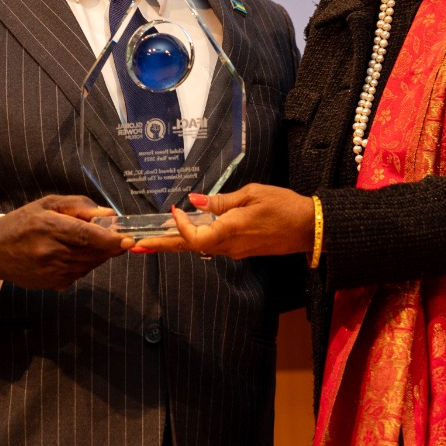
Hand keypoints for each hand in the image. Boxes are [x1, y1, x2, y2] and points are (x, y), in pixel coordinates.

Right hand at [0, 195, 133, 290]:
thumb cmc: (23, 222)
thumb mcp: (48, 204)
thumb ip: (79, 206)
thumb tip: (108, 215)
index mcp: (48, 227)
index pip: (86, 236)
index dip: (110, 239)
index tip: (128, 240)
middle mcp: (50, 252)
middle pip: (92, 252)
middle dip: (110, 246)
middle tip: (118, 237)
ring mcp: (51, 272)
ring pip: (89, 265)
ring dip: (99, 254)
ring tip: (91, 242)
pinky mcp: (52, 284)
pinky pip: (80, 274)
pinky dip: (86, 264)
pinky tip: (75, 254)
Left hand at [134, 184, 314, 258]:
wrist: (308, 228)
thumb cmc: (283, 206)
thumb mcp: (252, 195)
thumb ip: (221, 201)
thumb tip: (194, 201)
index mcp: (230, 231)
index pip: (195, 237)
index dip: (179, 226)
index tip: (174, 210)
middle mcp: (229, 246)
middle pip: (189, 247)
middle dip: (162, 246)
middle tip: (136, 246)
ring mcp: (234, 250)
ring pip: (199, 247)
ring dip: (176, 243)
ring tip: (153, 239)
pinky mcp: (240, 249)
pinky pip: (212, 245)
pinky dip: (194, 239)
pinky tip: (184, 233)